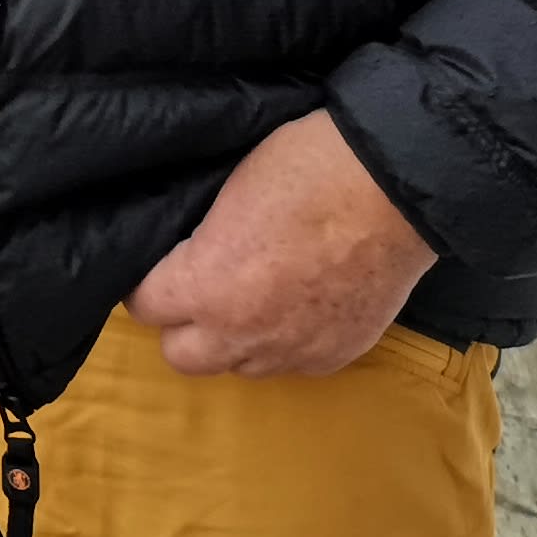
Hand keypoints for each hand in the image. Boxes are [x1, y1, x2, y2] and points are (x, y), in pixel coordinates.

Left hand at [125, 112, 435, 376]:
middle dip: (183, 324)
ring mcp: (292, 350)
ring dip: (235, 339)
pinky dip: (286, 342)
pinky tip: (298, 305)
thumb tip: (187, 251)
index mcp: (204, 286)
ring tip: (252, 297)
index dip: (149, 281)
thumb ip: (198, 241)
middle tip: (201, 287)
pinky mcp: (336, 355)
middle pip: (182, 356)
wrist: (393, 187)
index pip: (143, 306)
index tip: (162, 264)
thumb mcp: (227, 191)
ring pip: (239, 367)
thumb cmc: (306, 169)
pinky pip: (292, 364)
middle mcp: (242, 332)